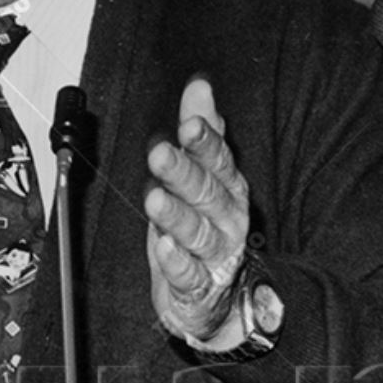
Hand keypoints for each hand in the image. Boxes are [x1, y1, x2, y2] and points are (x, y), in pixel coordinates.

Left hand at [145, 77, 249, 344]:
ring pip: (197, 232)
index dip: (204, 142)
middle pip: (206, 193)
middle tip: (159, 154)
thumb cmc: (204, 225)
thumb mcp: (202, 175)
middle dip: (183, 172)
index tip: (188, 123)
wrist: (216, 297)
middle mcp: (226, 219)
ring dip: (175, 215)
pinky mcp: (199, 288)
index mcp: (227, 188)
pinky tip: (163, 248)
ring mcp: (216, 254)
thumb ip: (202, 132)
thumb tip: (200, 85)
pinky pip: (189, 276)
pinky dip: (177, 263)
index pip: (218, 160)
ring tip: (155, 199)